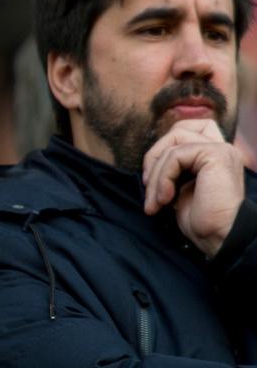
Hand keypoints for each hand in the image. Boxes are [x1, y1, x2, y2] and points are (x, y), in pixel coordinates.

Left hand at [143, 118, 245, 256]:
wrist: (220, 237)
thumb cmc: (201, 219)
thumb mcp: (180, 187)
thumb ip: (172, 168)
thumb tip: (150, 161)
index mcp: (215, 155)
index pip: (185, 130)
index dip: (162, 147)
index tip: (150, 177)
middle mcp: (221, 148)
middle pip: (178, 130)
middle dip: (155, 156)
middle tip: (146, 185)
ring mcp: (221, 149)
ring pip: (173, 144)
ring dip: (156, 174)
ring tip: (155, 201)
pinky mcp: (215, 155)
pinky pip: (175, 156)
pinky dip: (163, 178)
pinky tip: (165, 200)